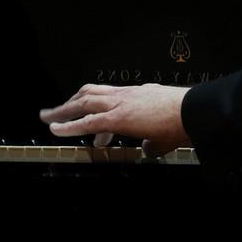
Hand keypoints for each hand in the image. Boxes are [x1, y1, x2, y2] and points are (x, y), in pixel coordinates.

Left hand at [39, 83, 190, 156]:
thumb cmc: (184, 120)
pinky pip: (88, 121)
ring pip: (83, 101)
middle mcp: (125, 95)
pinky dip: (70, 125)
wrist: (193, 112)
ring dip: (63, 110)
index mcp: (136, 95)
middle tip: (56, 110)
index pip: (108, 97)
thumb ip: (152, 140)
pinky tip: (57, 129)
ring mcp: (120, 103)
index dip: (95, 107)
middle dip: (70, 102)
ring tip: (48, 117)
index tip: (87, 123)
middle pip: (90, 92)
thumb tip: (148, 149)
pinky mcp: (118, 117)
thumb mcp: (165, 130)